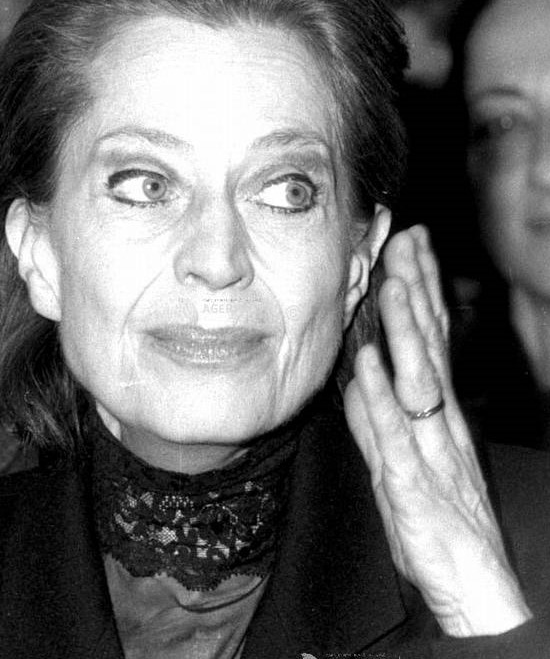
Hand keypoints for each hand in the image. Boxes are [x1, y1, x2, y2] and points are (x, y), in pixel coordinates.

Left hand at [344, 225, 530, 636]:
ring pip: (419, 380)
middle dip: (419, 291)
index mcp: (437, 416)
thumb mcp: (402, 462)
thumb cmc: (436, 521)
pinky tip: (370, 368)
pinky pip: (396, 438)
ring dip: (407, 332)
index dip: (421, 294)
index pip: (430, 342)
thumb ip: (379, 421)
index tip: (409, 250)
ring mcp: (430, 451)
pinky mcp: (414, 488)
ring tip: (396, 285)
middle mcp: (440, 423)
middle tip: (408, 242)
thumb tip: (358, 379)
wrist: (471, 585)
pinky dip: (382, 400)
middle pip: (430, 346)